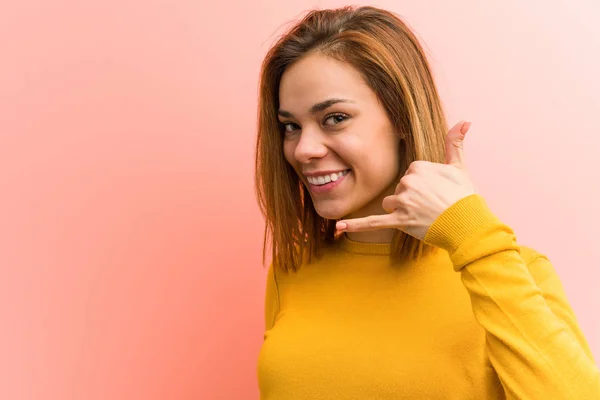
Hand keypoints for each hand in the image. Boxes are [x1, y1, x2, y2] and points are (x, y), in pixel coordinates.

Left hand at [336, 121, 476, 240]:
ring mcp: (403, 202)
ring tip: (422, 215)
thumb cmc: (462, 195)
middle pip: (397, 188)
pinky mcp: (399, 221)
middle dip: (410, 197)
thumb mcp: (459, 166)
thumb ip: (455, 142)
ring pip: (390, 203)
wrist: (467, 223)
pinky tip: (339, 227)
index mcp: (417, 166)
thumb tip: (465, 120)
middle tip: (431, 204)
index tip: (434, 190)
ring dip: (401, 210)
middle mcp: (408, 182)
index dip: (420, 184)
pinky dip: (356, 225)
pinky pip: (373, 222)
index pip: (407, 173)